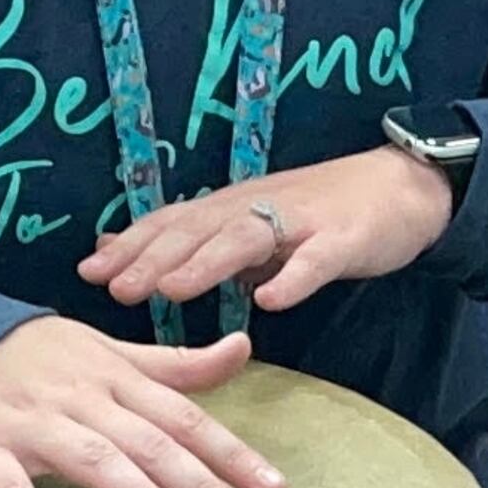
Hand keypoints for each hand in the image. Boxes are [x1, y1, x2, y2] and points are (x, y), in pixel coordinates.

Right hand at [0, 318, 286, 487]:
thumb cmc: (38, 354)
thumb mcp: (108, 351)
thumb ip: (175, 364)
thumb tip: (244, 348)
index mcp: (115, 377)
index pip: (182, 416)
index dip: (229, 452)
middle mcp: (81, 398)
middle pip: (148, 442)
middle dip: (199, 483)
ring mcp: (31, 424)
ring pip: (91, 458)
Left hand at [76, 147, 453, 315]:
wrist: (401, 187)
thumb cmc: (320, 214)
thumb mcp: (252, 225)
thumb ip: (200, 244)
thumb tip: (133, 258)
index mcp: (232, 209)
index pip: (172, 223)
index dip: (131, 245)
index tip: (87, 271)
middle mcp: (257, 208)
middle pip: (197, 230)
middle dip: (152, 257)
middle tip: (113, 286)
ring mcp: (301, 222)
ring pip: (244, 240)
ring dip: (204, 264)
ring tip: (169, 290)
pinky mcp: (343, 239)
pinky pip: (316, 259)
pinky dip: (293, 277)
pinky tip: (272, 300)